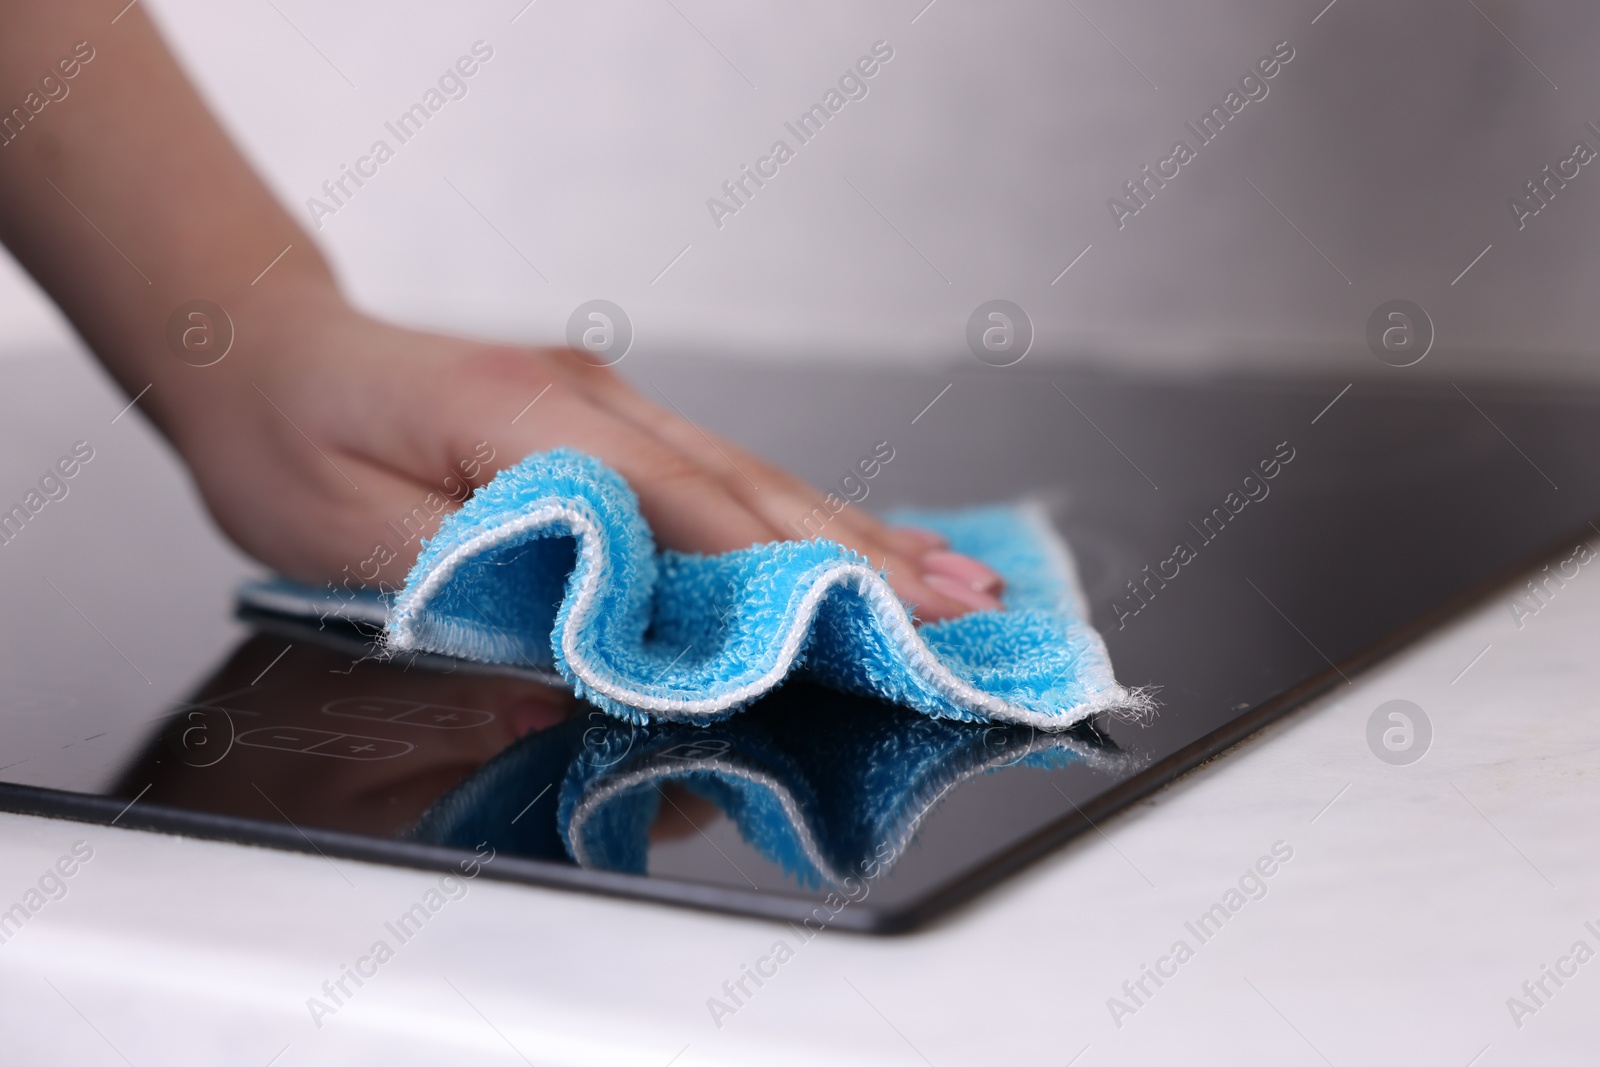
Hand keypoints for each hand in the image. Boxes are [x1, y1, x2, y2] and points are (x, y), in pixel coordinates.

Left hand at [169, 284, 1003, 620]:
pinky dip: (801, 520)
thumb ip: (473, 591)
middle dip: (865, 553)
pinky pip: (723, 477)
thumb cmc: (290, 437)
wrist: (265, 352)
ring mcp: (609, 403)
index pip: (685, 501)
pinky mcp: (611, 425)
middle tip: (964, 606)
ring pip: (753, 477)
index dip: (789, 567)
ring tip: (953, 580)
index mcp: (528, 414)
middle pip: (751, 485)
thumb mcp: (344, 538)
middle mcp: (591, 397)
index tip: (877, 618)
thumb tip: (591, 665)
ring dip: (857, 535)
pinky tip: (860, 543)